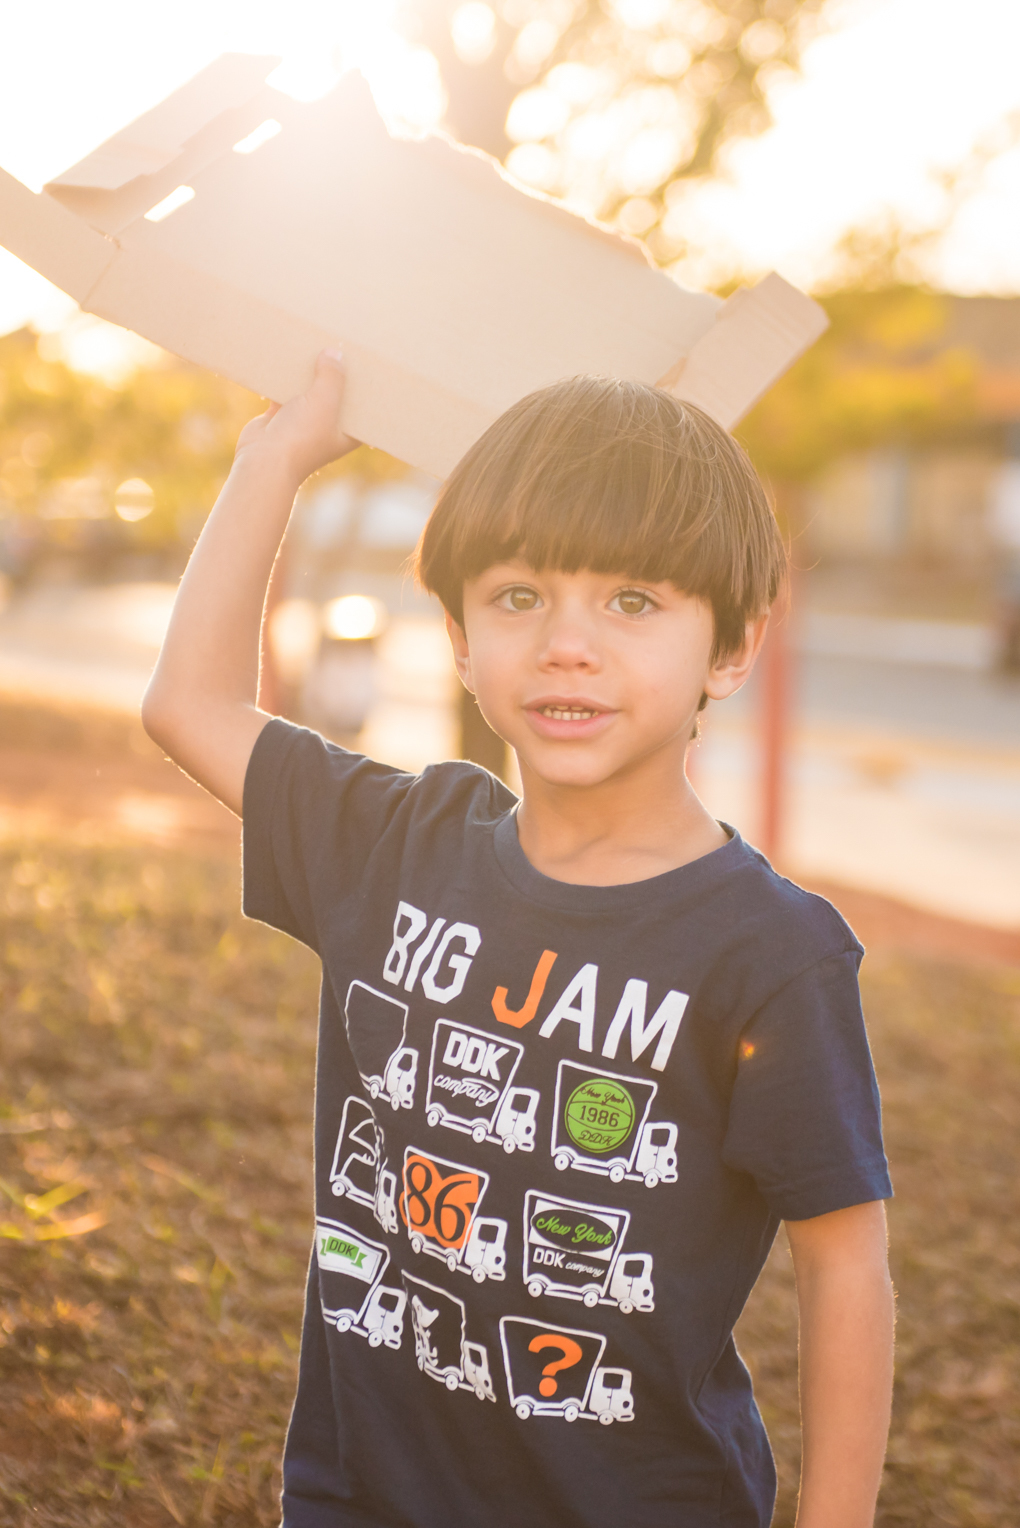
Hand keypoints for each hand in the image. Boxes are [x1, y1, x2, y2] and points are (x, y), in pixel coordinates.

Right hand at [234, 349, 358, 485]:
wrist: (264, 460)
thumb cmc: (301, 437)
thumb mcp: (325, 401)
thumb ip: (332, 376)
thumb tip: (335, 353)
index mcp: (346, 433)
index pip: (362, 409)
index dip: (366, 390)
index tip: (371, 367)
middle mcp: (327, 428)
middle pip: (335, 396)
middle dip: (337, 375)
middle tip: (343, 347)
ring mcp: (303, 423)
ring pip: (309, 392)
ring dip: (309, 374)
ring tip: (315, 346)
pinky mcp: (280, 417)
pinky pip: (284, 392)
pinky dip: (285, 378)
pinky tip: (287, 358)